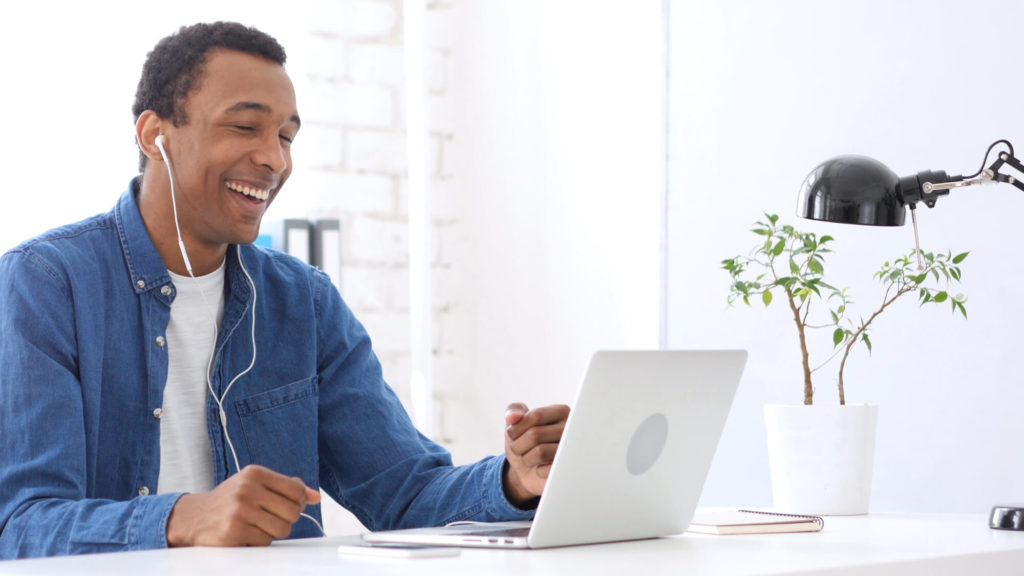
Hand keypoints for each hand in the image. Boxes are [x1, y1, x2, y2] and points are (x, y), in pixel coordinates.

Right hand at [165, 464, 320, 546]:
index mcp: (255, 473)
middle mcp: (247, 489)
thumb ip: (286, 488)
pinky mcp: (233, 532)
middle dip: (286, 519)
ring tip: (257, 526)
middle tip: (269, 518)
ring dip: (273, 532)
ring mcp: (239, 510)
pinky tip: (246, 534)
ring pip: (282, 529)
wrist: (194, 517)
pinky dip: (259, 542)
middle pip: (292, 512)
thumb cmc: (232, 500)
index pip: (297, 490)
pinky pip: (265, 542)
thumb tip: (316, 497)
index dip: (298, 502)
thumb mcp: (256, 485)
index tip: (287, 506)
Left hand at [503, 402, 569, 506]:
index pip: (536, 416)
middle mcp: (571, 429)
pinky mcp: (569, 467)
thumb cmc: (526, 442)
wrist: (532, 471)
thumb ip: (513, 411)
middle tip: (518, 450)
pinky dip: (537, 471)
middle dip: (518, 445)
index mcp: (561, 412)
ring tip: (528, 458)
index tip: (512, 434)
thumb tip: (512, 416)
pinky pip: (547, 470)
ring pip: (540, 452)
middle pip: (535, 434)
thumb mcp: (516, 423)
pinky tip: (541, 468)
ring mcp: (572, 449)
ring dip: (526, 458)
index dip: (517, 427)